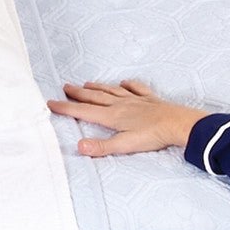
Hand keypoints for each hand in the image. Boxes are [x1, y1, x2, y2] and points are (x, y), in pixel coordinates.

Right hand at [47, 79, 209, 158]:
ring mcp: (136, 101)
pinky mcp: (150, 100)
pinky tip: (124, 82)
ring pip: (112, 91)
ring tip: (87, 84)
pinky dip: (129, 85)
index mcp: (113, 116)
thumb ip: (101, 146)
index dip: (66, 108)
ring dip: (98, 87)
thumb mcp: (124, 145)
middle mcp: (121, 105)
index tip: (51, 103)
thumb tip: (79, 147)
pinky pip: (137, 89)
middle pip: (95, 97)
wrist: (178, 124)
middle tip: (65, 87)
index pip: (84, 111)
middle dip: (78, 94)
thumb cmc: (152, 136)